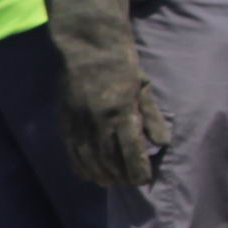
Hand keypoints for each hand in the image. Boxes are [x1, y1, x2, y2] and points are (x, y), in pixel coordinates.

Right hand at [38, 0, 171, 185]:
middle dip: (121, 176)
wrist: (88, 45)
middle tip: (129, 182)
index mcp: (122, 111)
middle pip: (109, 160)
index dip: (138, 171)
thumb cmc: (122, 65)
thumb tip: (162, 144)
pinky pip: (71, 151)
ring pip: (89, 159)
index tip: (144, 180)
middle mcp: (99, 120)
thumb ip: (152, 117)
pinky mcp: (64, 119)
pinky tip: (89, 175)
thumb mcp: (145, 88)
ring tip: (112, 181)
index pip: (132, 152)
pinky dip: (80, 166)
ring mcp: (79, 121)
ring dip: (101, 175)